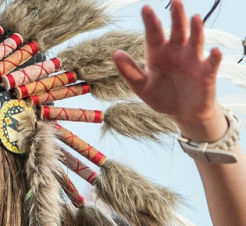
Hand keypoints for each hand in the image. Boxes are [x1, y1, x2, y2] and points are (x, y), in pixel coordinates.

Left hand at [113, 1, 224, 141]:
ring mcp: (193, 60)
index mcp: (158, 53)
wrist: (181, 113)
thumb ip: (129, 71)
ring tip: (195, 18)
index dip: (150, 21)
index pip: (154, 34)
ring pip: (195, 41)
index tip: (145, 8)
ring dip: (197, 30)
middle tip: (176, 1)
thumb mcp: (141, 86)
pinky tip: (213, 51)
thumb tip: (115, 53)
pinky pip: (211, 63)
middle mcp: (176, 51)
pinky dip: (213, 57)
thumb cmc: (161, 96)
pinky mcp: (206, 72)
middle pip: (178, 31)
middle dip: (177, 17)